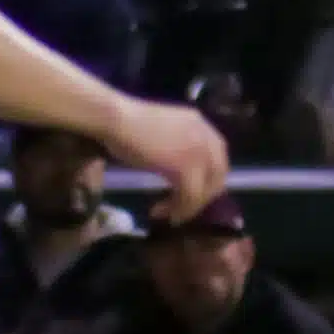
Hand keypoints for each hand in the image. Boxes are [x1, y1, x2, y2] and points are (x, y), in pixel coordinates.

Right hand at [100, 97, 230, 223]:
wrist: (115, 118)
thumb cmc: (127, 124)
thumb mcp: (164, 133)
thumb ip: (179, 147)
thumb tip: (179, 172)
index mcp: (202, 125)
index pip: (218, 159)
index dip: (207, 180)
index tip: (189, 194)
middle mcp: (207, 136)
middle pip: (218, 176)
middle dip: (201, 196)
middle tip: (182, 209)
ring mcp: (199, 152)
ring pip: (205, 190)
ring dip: (187, 206)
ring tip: (168, 214)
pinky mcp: (185, 167)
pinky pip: (190, 196)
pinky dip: (178, 209)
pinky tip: (159, 212)